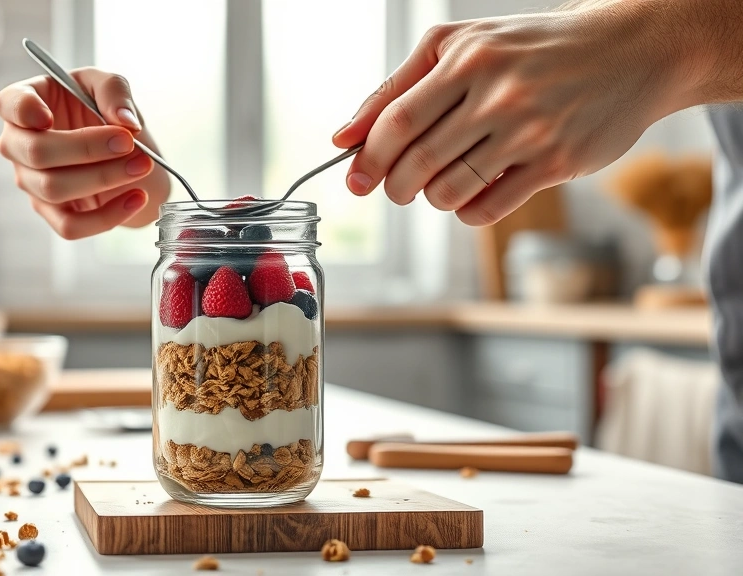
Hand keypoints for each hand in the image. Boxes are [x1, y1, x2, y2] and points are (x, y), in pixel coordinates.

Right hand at [0, 69, 169, 238]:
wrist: (125, 151)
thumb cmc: (105, 110)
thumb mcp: (112, 86)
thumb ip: (114, 91)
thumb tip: (124, 121)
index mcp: (28, 101)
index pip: (8, 104)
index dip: (23, 111)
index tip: (48, 117)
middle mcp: (20, 143)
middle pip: (36, 152)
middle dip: (87, 148)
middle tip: (128, 142)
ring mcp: (31, 180)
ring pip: (54, 188)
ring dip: (104, 178)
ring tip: (141, 165)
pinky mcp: (51, 212)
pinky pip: (70, 225)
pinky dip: (107, 216)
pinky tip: (137, 197)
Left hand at [333, 5, 684, 225]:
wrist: (629, 51)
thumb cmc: (531, 50)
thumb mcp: (463, 46)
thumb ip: (399, 86)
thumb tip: (344, 137)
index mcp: (467, 58)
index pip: (397, 121)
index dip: (368, 157)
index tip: (355, 177)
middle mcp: (498, 93)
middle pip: (417, 161)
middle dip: (394, 186)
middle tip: (397, 188)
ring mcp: (530, 130)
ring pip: (449, 190)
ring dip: (431, 199)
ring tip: (439, 184)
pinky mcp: (557, 162)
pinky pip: (487, 209)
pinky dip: (466, 211)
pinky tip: (471, 195)